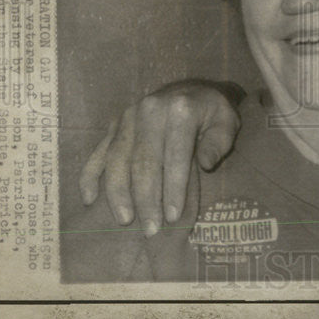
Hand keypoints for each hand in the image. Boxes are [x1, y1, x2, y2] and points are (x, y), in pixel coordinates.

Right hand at [79, 80, 242, 235]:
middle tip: (150, 229)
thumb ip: (218, 143)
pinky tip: (90, 200)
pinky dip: (90, 176)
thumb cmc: (212, 112)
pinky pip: (98, 152)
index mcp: (180, 110)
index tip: (173, 217)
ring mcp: (128, 117)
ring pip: (117, 159)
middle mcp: (150, 111)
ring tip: (125, 220)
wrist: (192, 89)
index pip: (175, 156)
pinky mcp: (114, 123)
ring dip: (119, 193)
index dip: (173, 189)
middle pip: (143, 162)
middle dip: (146, 199)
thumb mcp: (227, 122)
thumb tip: (205, 164)